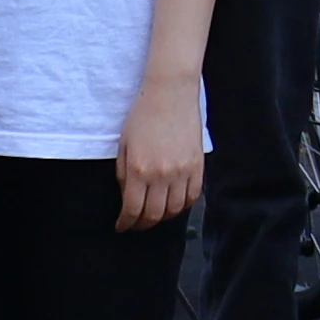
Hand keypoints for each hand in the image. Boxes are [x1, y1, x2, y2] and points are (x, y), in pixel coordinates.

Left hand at [113, 67, 205, 232]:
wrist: (170, 93)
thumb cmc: (142, 115)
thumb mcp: (124, 145)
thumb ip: (124, 175)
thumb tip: (127, 198)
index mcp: (140, 169)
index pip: (133, 210)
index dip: (125, 223)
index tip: (121, 226)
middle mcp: (162, 174)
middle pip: (154, 215)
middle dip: (142, 225)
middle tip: (136, 224)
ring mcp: (183, 171)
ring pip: (175, 210)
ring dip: (163, 217)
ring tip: (155, 215)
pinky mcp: (198, 165)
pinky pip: (193, 196)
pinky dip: (183, 206)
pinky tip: (174, 203)